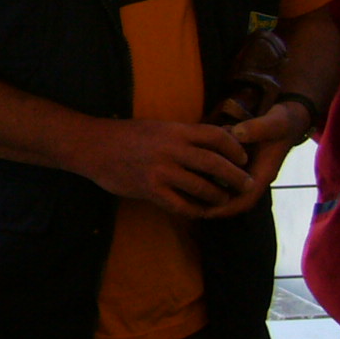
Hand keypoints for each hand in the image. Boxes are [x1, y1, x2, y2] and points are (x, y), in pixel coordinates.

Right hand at [68, 119, 255, 219]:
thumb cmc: (125, 135)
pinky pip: (181, 205)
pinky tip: (200, 211)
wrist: (92, 146)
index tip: (242, 158)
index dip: (235, 149)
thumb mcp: (157, 127)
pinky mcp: (149, 190)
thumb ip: (182, 136)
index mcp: (175, 130)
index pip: (217, 137)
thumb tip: (211, 145)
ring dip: (219, 197)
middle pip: (216, 164)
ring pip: (202, 188)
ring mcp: (161, 171)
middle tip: (247, 184)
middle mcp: (171, 149)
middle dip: (236, 177)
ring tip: (225, 200)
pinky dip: (195, 210)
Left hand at [192, 98, 311, 218]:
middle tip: (185, 206)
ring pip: (226, 189)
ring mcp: (246, 170)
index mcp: (263, 173)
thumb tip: (237, 133)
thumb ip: (257, 128)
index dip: (226, 208)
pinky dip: (208, 176)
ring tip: (182, 195)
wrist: (288, 116)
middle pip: (232, 199)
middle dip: (211, 205)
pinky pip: (223, 176)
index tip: (204, 211)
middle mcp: (253, 176)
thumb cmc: (282, 121)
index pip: (245, 199)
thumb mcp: (274, 122)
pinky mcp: (239, 163)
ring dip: (207, 193)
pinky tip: (188, 174)